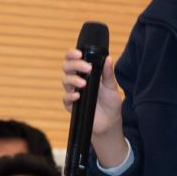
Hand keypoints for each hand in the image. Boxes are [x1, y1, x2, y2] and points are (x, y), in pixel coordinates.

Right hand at [62, 46, 127, 165]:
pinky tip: (77, 95)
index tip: (79, 54)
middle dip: (74, 64)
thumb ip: (108, 73)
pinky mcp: (71, 105)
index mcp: (86, 73)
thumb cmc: (110, 103)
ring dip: (73, 79)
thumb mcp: (112, 86)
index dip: (72, 54)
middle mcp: (77, 80)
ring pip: (65, 80)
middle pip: (66, 67)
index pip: (74, 59)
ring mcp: (73, 92)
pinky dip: (70, 96)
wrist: (110, 122)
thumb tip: (108, 59)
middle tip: (86, 68)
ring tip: (84, 83)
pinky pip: (65, 98)